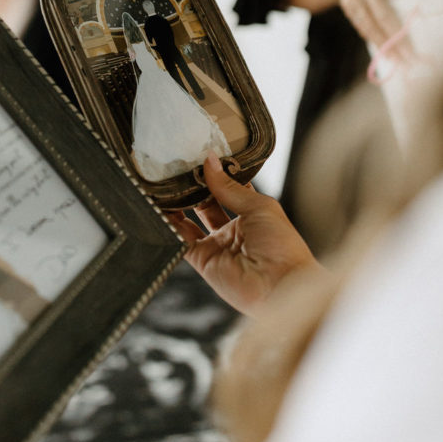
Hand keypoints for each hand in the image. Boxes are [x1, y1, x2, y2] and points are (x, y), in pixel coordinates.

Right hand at [169, 154, 322, 317]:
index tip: (201, 155)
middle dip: (194, 186)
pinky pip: (180, 239)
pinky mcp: (202, 260)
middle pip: (207, 203)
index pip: (229, 189)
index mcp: (253, 215)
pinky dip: (169, 224)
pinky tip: (160, 204)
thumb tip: (209, 161)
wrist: (280, 286)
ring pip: (190, 220)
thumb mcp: (259, 206)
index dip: (217, 174)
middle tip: (179, 165)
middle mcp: (233, 230)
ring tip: (165, 180)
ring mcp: (217, 246)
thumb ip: (229, 186)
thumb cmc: (282, 246)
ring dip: (179, 203)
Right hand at [337, 0, 418, 53]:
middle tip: (413, 57)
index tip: (423, 33)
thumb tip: (434, 4)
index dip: (410, 15)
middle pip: (385, 15)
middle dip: (399, 38)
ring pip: (371, 25)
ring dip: (386, 45)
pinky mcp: (348, 6)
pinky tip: (385, 53)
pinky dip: (374, 41)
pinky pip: (362, 27)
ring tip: (400, 61)